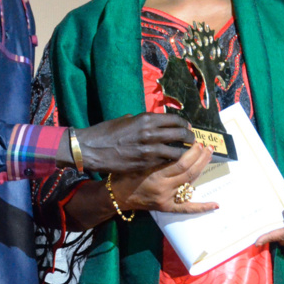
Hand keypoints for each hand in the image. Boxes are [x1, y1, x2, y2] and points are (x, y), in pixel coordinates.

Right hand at [75, 113, 194, 173]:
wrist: (92, 149)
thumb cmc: (106, 132)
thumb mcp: (126, 120)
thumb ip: (142, 121)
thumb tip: (154, 122)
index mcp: (146, 119)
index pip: (174, 119)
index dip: (184, 123)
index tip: (187, 126)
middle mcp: (150, 133)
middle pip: (180, 134)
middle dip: (189, 137)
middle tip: (192, 139)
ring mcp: (149, 150)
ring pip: (176, 151)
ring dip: (183, 151)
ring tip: (186, 152)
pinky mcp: (145, 164)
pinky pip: (165, 162)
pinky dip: (171, 161)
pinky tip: (173, 162)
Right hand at [109, 142, 217, 213]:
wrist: (117, 194)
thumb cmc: (126, 173)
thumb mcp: (138, 159)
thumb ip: (154, 151)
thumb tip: (171, 136)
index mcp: (155, 174)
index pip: (180, 162)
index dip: (192, 152)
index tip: (197, 142)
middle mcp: (163, 187)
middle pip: (188, 171)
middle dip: (200, 157)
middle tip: (206, 146)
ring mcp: (167, 198)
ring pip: (190, 183)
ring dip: (201, 169)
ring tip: (209, 156)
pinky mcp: (168, 207)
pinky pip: (187, 209)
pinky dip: (202, 207)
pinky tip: (216, 204)